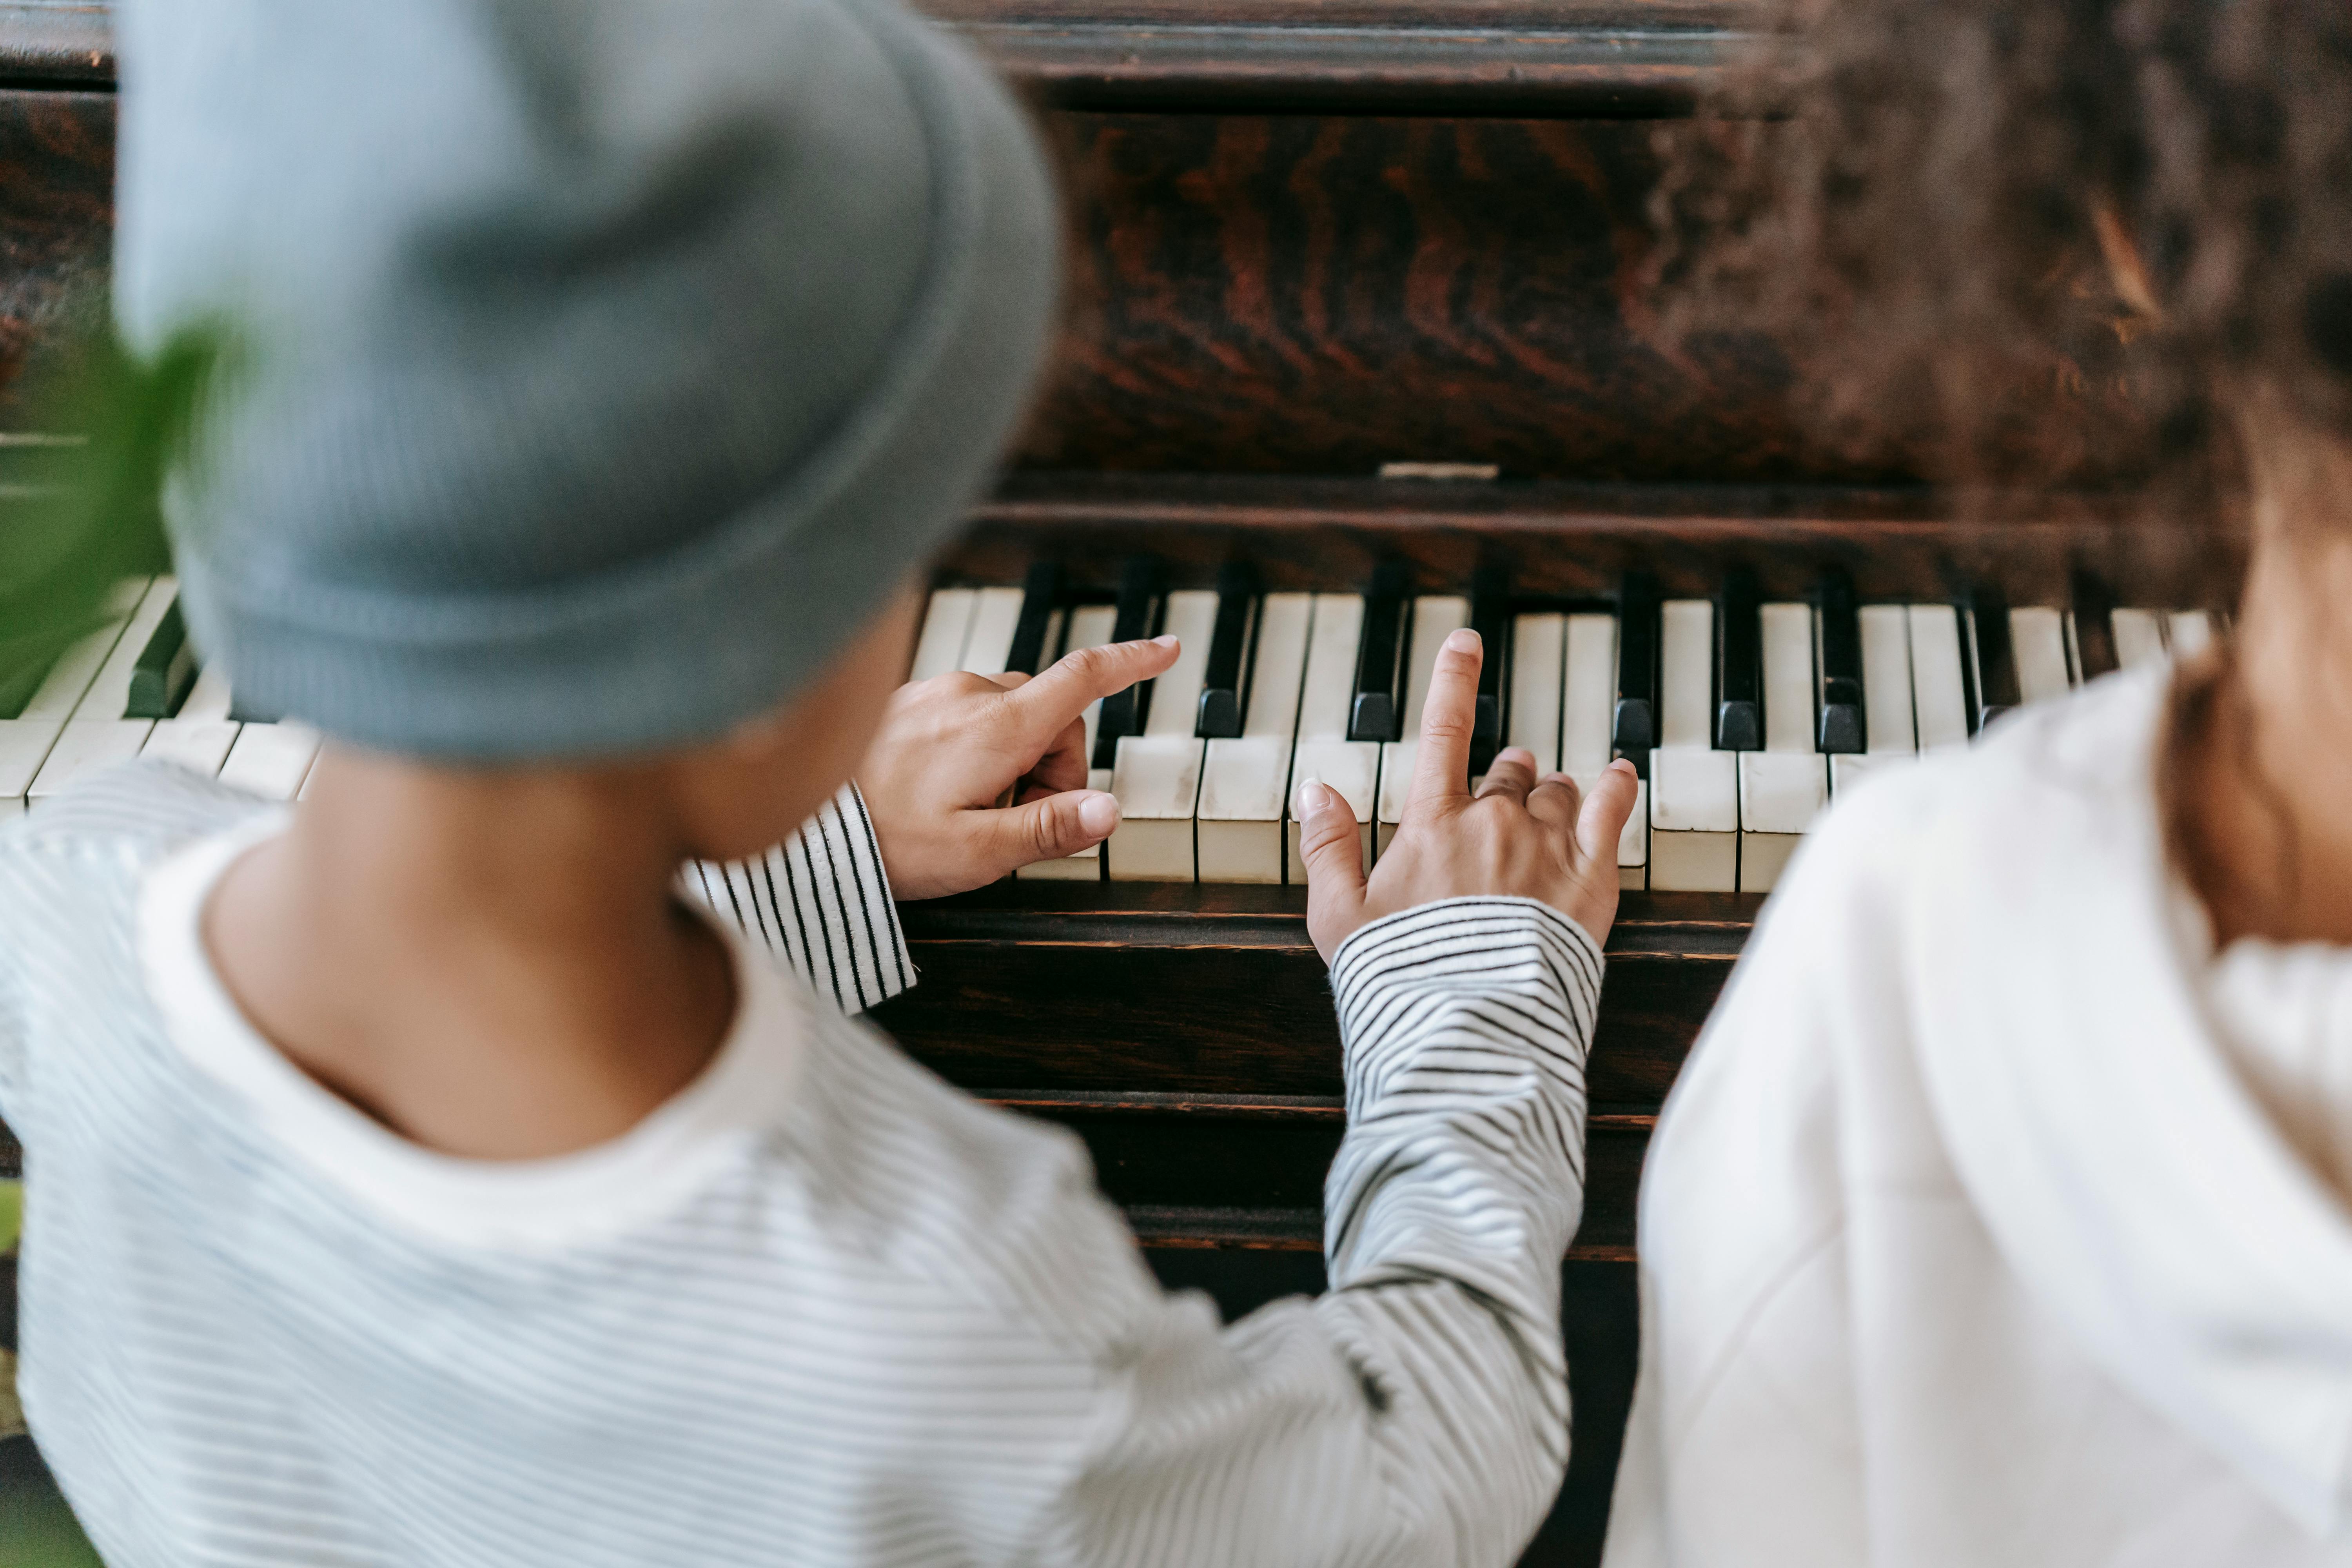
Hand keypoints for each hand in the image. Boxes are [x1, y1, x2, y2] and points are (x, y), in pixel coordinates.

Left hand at [859, 636, 1181, 899]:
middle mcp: (971, 694)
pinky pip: (970, 716)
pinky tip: (940, 791)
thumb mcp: (977, 854)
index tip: (1166, 650)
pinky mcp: (913, 700)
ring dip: (1013, 761)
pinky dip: (977, 751)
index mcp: (998, 728)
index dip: (1132, 662)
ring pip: (1012, 716)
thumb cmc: (887, 843)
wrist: (806, 827)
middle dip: (1052, 769)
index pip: (1083, 678)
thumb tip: (1109, 810)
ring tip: (968, 811)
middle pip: (1052, 716)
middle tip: (1011, 823)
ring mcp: (939, 692)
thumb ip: (1047, 830)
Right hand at [1296, 627, 1641, 961]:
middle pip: (1507, 774)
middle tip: (1503, 792)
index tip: (1466, 641)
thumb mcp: (1337, 917)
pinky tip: (1619, 776)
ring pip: (1556, 793)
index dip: (1454, 681)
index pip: (1443, 733)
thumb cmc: (1399, 980)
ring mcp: (1546, 848)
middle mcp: (1493, 824)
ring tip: (1547, 808)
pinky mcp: (1592, 879)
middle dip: (1505, 777)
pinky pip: (1612, 812)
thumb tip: (1314, 788)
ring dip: (1550, 793)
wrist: (1469, 1028)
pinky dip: (1616, 787)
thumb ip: (1327, 846)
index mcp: (1432, 826)